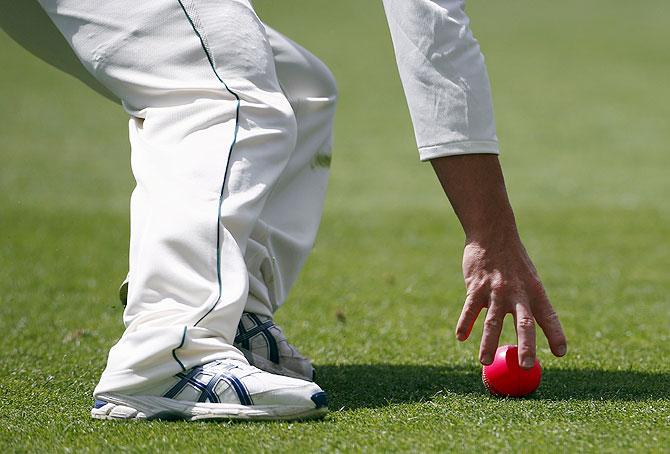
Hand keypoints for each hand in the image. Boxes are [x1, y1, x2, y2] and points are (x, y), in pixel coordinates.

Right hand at [430, 154, 566, 368]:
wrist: (493, 233)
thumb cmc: (512, 261)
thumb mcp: (528, 279)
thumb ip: (528, 304)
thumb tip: (528, 335)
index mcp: (535, 291)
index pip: (549, 316)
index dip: (556, 335)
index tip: (561, 354)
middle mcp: (517, 292)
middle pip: (524, 323)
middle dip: (526, 346)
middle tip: (527, 367)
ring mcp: (496, 290)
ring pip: (492, 321)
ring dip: (488, 342)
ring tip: (485, 362)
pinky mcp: (476, 286)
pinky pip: (470, 309)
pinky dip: (465, 323)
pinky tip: (460, 336)